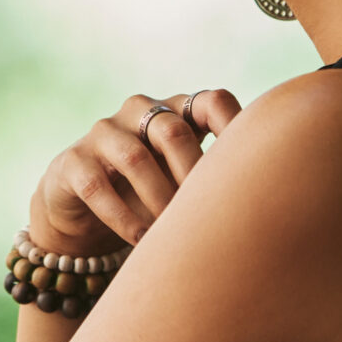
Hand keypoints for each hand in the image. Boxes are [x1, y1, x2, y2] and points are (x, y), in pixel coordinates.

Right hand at [29, 89, 240, 253]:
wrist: (81, 211)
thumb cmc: (148, 195)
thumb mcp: (183, 183)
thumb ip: (215, 178)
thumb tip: (270, 201)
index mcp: (174, 111)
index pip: (210, 101)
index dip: (233, 125)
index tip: (249, 163)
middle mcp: (137, 112)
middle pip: (173, 130)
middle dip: (193, 175)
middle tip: (208, 215)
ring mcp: (102, 133)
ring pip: (135, 158)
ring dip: (159, 200)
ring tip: (173, 234)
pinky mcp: (71, 162)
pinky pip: (97, 185)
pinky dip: (123, 217)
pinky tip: (141, 241)